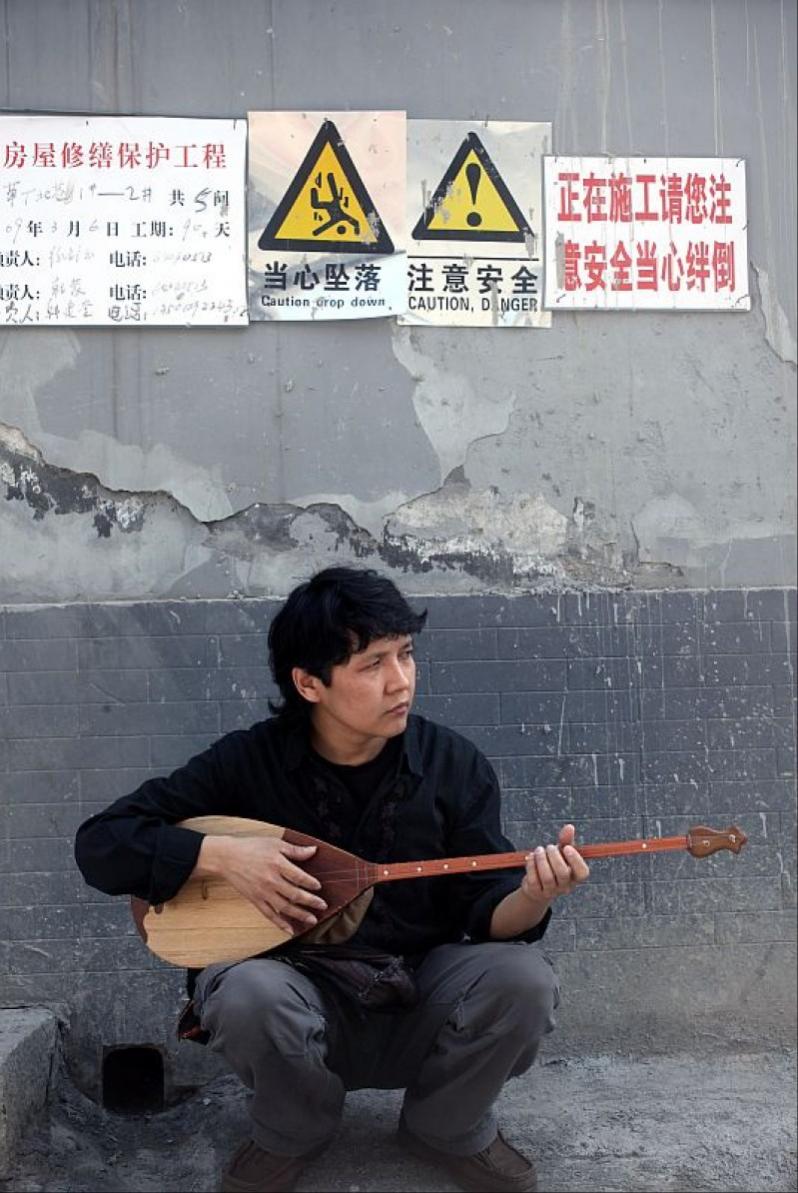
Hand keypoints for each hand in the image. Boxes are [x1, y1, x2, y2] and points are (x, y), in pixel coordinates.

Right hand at [199, 834, 326, 933]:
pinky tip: (290, 930)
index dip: (310, 883)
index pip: (299, 876)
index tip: (318, 887)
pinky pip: (270, 915)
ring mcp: (263, 892)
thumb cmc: (251, 848)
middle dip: (311, 901)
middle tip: (322, 906)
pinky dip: (280, 924)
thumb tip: (313, 850)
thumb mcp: (275, 843)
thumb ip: (295, 850)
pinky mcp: (255, 900)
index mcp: (277, 864)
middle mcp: (271, 880)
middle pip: (294, 894)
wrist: (227, 857)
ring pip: (285, 907)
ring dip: (300, 915)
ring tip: (312, 920)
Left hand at [520, 823, 589, 903]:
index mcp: (575, 876)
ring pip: (547, 877)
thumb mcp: (561, 852)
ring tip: (539, 850)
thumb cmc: (553, 864)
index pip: (582, 873)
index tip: (567, 847)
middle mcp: (565, 886)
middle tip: (549, 847)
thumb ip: (566, 840)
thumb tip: (570, 827)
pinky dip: (531, 865)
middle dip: (554, 856)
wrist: (536, 885)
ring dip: (541, 860)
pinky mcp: (536, 892)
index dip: (576, 860)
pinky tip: (530, 857)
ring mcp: (550, 891)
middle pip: (563, 873)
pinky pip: (533, 880)